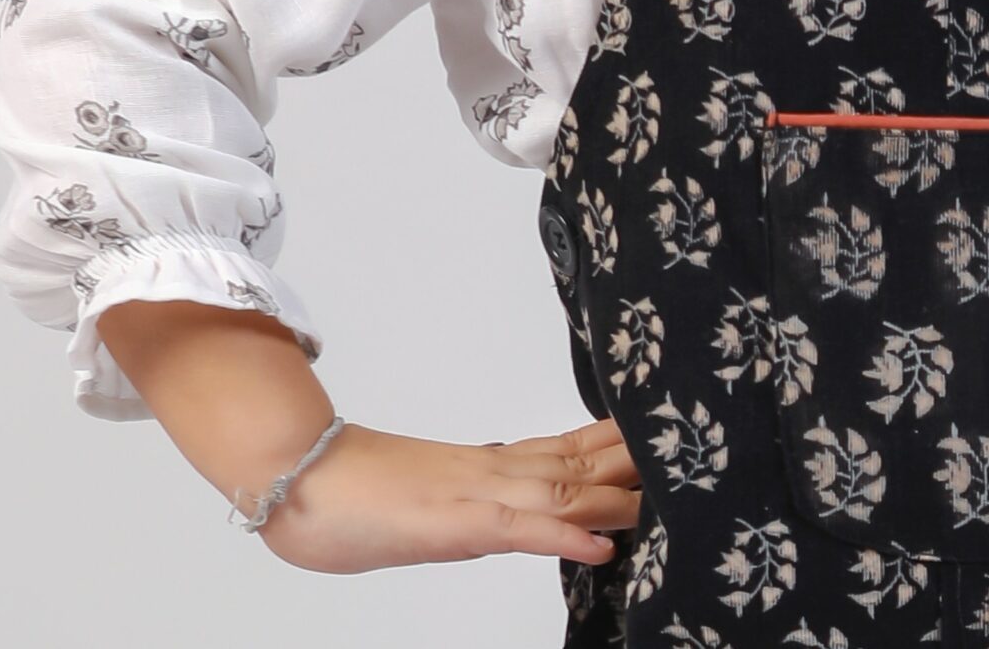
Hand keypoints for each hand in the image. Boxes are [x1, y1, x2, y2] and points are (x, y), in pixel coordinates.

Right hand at [249, 416, 642, 574]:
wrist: (297, 477)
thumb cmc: (352, 492)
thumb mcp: (429, 500)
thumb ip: (471, 502)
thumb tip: (501, 514)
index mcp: (488, 464)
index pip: (568, 447)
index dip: (618, 444)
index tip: (663, 437)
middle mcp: (494, 470)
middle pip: (580, 464)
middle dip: (636, 464)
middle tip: (692, 456)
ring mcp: (478, 494)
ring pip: (562, 491)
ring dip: (617, 498)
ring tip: (669, 498)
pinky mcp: (458, 523)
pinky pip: (520, 530)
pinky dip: (563, 539)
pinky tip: (601, 550)